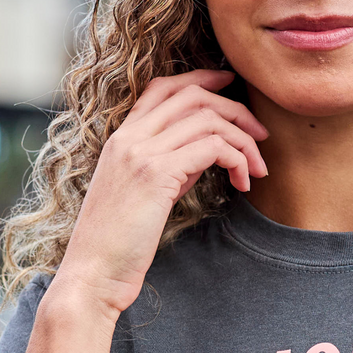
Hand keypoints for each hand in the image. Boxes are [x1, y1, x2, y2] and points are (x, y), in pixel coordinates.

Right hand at [53, 70, 268, 316]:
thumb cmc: (118, 242)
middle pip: (192, 95)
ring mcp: (141, 152)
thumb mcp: (143, 192)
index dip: (201, 79)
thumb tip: (208, 150)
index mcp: (121, 137)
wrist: (92, 272)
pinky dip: (237, 159)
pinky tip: (242, 183)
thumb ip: (170, 164)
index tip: (230, 85)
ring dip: (244, 140)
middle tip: (260, 135)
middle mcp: (129, 137)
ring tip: (257, 167)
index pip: (162, 87)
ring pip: (208, 119)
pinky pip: (213, 147)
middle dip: (235, 109)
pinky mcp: (157, 174)